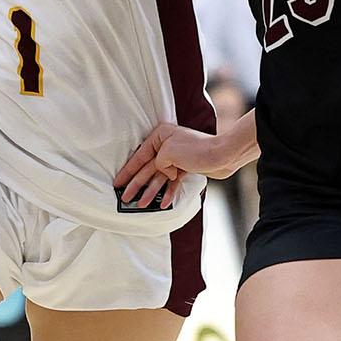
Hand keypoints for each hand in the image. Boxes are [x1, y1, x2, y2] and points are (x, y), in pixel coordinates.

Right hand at [114, 122, 238, 207]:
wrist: (223, 155)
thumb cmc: (198, 148)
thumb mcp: (169, 152)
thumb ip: (158, 164)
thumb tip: (162, 173)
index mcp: (159, 136)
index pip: (138, 157)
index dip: (128, 171)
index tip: (117, 183)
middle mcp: (166, 145)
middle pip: (147, 168)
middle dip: (136, 184)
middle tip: (126, 198)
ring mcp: (176, 157)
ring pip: (159, 177)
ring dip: (151, 192)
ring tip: (142, 204)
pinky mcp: (185, 168)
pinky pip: (172, 182)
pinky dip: (168, 192)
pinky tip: (163, 203)